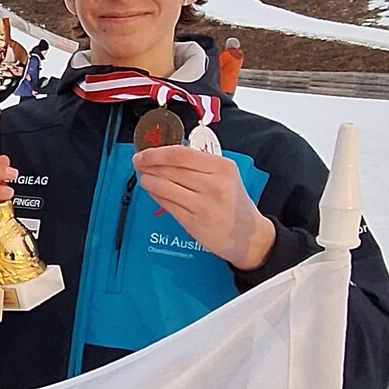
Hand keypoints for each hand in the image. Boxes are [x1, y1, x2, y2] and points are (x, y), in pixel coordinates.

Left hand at [131, 147, 275, 268]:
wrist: (249, 236)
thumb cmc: (234, 203)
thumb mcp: (226, 176)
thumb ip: (199, 164)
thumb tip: (166, 154)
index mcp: (223, 168)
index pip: (181, 154)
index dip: (156, 153)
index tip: (144, 153)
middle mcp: (214, 185)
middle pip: (170, 169)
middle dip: (148, 165)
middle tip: (139, 163)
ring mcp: (204, 205)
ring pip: (164, 187)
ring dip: (148, 181)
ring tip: (144, 178)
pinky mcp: (194, 223)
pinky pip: (167, 204)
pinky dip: (156, 195)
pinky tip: (153, 192)